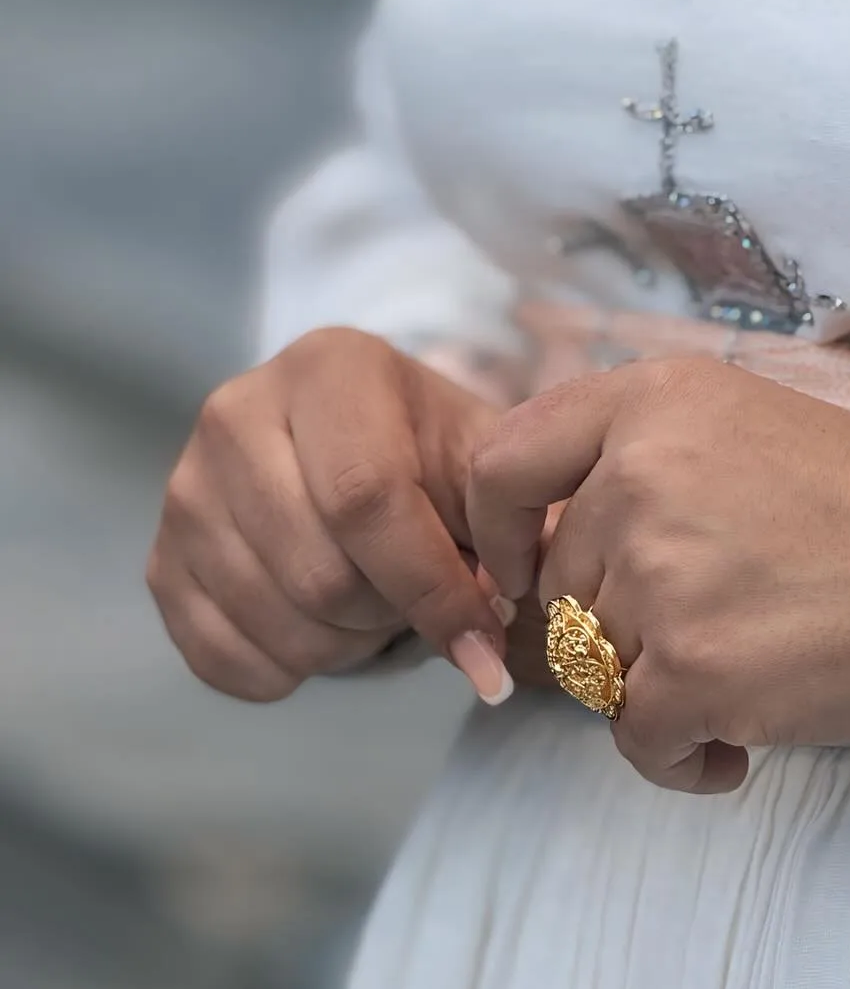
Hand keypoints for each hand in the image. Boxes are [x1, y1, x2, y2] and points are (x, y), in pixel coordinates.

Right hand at [148, 328, 514, 704]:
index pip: (367, 496)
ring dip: (346, 646)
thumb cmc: (430, 451)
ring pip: (276, 622)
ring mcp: (185, 488)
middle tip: (420, 604)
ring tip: (376, 607)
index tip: (482, 642)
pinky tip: (324, 629)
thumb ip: (500, 531)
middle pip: (320, 571)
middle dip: (392, 615)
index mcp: (329, 368)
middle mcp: (237, 412)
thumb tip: (491, 640)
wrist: (358, 446)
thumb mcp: (480, 460)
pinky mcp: (159, 558)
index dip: (431, 585)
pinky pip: (224, 658)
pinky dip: (291, 670)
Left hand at [467, 358, 849, 792]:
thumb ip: (636, 457)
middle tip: (717, 626)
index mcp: (652, 401)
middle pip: (564, 587)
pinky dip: (682, 756)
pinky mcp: (690, 668)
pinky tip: (739, 741)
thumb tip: (543, 542)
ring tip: (750, 666)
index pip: (504, 464)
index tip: (522, 570)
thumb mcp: (739, 424)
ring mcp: (660, 572)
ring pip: (598, 667)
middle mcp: (640, 474)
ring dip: (659, 689)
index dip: (496, 530)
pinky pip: (636, 740)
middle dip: (621, 625)